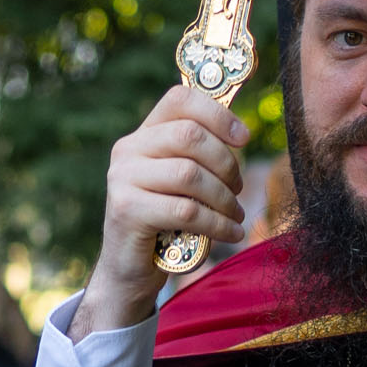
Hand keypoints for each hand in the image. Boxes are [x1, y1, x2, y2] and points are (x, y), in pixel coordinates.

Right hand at [74, 85, 248, 337]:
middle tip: (237, 188)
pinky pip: (185, 210)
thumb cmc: (165, 220)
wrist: (130, 268)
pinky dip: (217, 223)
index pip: (180, 99)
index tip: (244, 138)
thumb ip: (199, 154)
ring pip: (190, 175)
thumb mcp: (181, 181)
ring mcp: (122, 179)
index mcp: (143, 134)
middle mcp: (128, 150)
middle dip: (226, 163)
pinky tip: (230, 233)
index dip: (218, 113)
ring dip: (224, 198)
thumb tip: (239, 130)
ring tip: (235, 215)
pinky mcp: (127, 210)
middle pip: (189, 135)